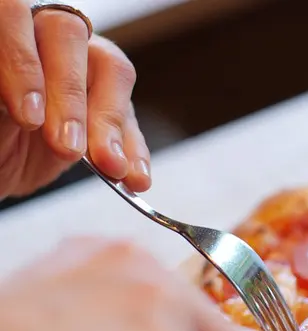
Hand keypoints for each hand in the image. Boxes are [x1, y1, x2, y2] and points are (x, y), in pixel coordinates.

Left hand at [0, 1, 150, 198]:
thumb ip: (0, 98)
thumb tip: (27, 103)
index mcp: (8, 32)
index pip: (14, 18)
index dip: (23, 64)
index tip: (28, 117)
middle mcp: (45, 40)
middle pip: (69, 37)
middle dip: (70, 96)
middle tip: (66, 144)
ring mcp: (84, 69)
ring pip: (112, 71)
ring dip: (110, 123)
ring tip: (109, 164)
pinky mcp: (111, 106)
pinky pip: (130, 121)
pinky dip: (134, 151)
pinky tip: (134, 175)